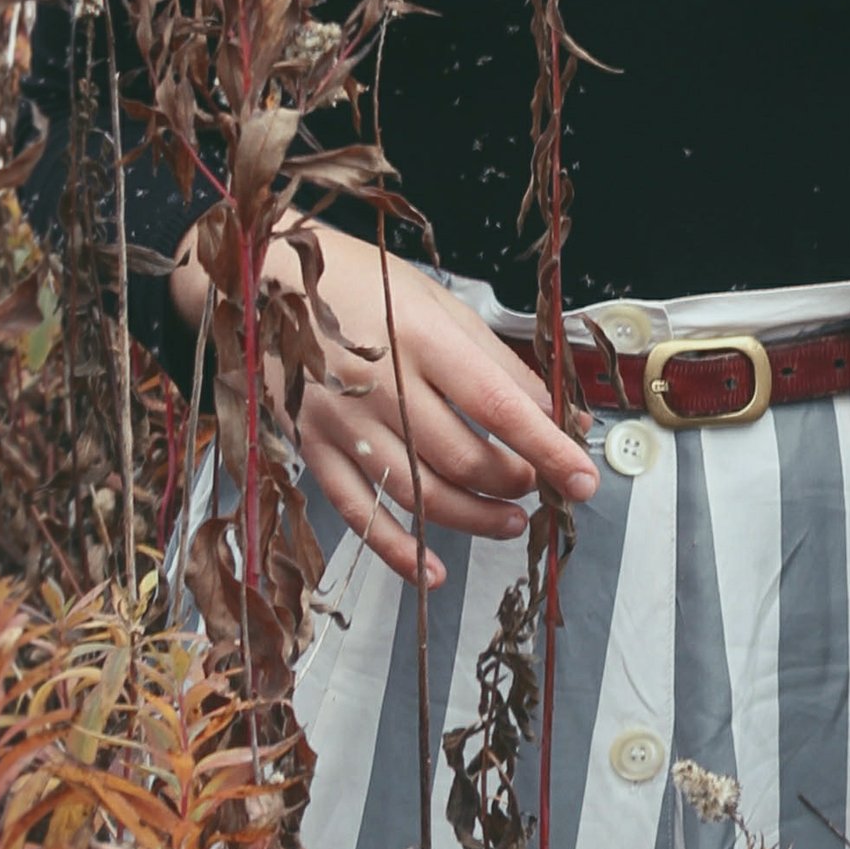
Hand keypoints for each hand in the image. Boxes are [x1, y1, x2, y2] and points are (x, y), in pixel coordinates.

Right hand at [172, 225, 596, 588]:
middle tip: (536, 484)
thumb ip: (501, 364)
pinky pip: (359, 512)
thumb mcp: (442, 306)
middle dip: (513, 483)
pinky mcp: (310, 447)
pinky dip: (397, 550)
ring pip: (418, 493)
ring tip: (508, 520)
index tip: (584, 478)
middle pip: (461, 459)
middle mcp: (380, 382)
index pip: (499, 406)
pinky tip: (432, 570)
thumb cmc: (366, 285)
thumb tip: (559, 416)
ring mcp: (340, 421)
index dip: (548, 449)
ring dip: (474, 519)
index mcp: (421, 337)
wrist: (265, 278)